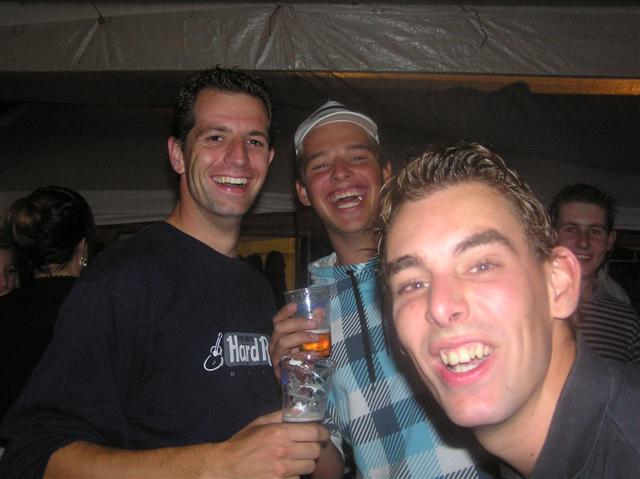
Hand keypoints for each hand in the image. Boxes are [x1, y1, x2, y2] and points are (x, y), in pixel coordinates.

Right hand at [214, 410, 329, 478]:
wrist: (227, 468)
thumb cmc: (243, 443)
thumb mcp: (260, 423)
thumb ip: (281, 415)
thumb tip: (300, 410)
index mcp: (279, 433)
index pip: (314, 432)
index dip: (322, 433)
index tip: (322, 434)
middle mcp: (283, 452)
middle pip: (315, 450)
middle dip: (313, 447)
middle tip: (306, 446)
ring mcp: (282, 471)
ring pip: (309, 466)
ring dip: (305, 462)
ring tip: (294, 459)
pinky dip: (294, 475)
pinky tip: (285, 471)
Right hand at [269, 303, 320, 379]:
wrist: (295, 384)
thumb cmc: (301, 357)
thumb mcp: (304, 340)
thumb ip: (310, 328)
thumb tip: (321, 312)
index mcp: (279, 335)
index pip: (277, 320)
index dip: (285, 312)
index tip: (295, 305)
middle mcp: (274, 344)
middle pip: (280, 328)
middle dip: (297, 323)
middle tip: (314, 323)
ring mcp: (276, 357)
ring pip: (284, 342)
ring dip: (301, 337)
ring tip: (316, 337)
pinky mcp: (281, 369)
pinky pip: (289, 360)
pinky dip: (302, 356)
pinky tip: (312, 355)